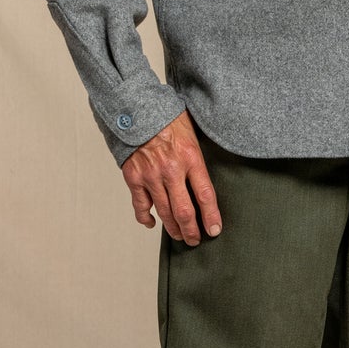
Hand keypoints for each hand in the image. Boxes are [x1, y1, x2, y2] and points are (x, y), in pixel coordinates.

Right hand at [120, 110, 222, 243]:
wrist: (136, 107)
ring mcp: (150, 175)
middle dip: (192, 230)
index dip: (211, 217)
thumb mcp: (192, 132)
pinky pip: (141, 205)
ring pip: (164, 212)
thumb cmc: (167, 117)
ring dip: (173, 228)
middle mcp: (171, 169)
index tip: (214, 230)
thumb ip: (198, 157)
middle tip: (196, 240)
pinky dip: (146, 218)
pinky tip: (153, 223)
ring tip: (180, 236)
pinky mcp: (134, 177)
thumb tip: (207, 179)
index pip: (205, 195)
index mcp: (190, 157)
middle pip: (184, 210)